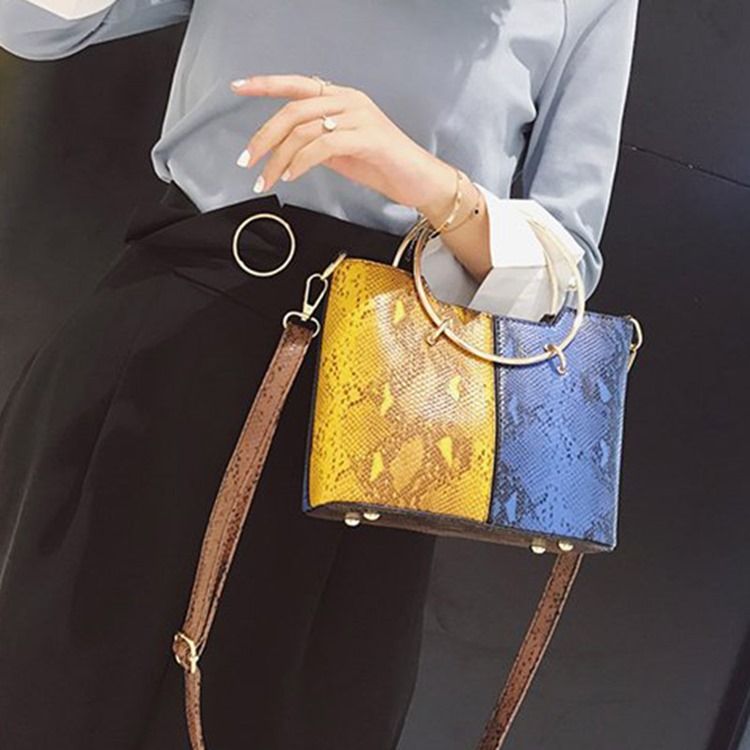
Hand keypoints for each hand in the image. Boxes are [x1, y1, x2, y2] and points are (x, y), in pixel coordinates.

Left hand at [230, 73, 456, 214]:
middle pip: (294, 109)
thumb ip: (316, 141)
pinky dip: (302, 161)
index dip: (266, 84)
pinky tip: (292, 175)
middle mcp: (349, 100)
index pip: (297, 84)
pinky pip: (324, 145)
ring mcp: (360, 117)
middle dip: (264, 135)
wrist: (419, 181)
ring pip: (305, 129)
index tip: (238, 87)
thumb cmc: (383, 166)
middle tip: (247, 159)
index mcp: (342, 98)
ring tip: (268, 178)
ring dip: (279, 158)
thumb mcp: (341, 150)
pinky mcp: (368, 137)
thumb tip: (286, 148)